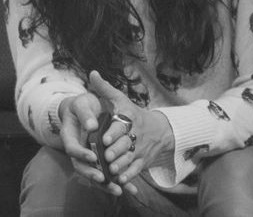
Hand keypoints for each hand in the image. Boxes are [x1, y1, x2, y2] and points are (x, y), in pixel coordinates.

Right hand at [58, 92, 128, 193]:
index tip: (92, 156)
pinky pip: (107, 172)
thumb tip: (92, 126)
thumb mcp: (82, 104)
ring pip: (94, 172)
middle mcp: (78, 149)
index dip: (82, 154)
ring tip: (118, 189)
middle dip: (92, 174)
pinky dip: (117, 180)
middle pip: (81, 166)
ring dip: (106, 183)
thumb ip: (85, 114)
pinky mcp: (99, 158)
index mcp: (70, 137)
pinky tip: (129, 189)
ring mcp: (88, 155)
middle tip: (103, 178)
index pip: (72, 149)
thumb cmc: (82, 104)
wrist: (85, 107)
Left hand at [86, 71, 173, 194]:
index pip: (122, 125)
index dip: (114, 133)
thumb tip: (92, 73)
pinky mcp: (143, 161)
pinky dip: (129, 175)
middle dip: (116, 151)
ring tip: (111, 169)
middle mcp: (136, 134)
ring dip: (121, 165)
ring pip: (130, 158)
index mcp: (129, 118)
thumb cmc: (133, 113)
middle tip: (107, 156)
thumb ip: (105, 89)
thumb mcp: (121, 99)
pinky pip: (136, 170)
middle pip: (126, 144)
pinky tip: (121, 180)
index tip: (105, 138)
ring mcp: (140, 149)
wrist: (160, 129)